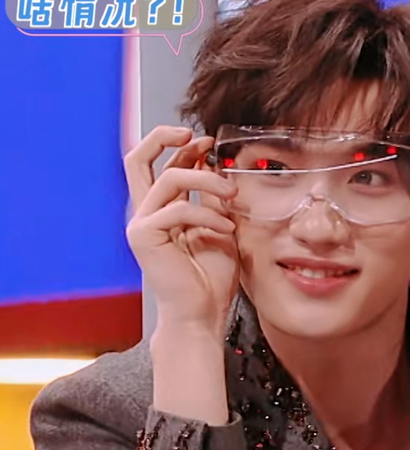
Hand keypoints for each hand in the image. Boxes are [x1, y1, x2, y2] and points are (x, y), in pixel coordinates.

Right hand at [125, 126, 239, 337]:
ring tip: (232, 195)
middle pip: (136, 159)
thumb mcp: (218, 226)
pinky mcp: (144, 236)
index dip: (182, 146)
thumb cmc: (211, 276)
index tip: (210, 141)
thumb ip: (212, 198)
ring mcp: (142, 223)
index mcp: (163, 209)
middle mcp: (147, 212)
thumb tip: (216, 165)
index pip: (161, 165)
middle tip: (199, 137)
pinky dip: (208, 215)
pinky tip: (226, 230)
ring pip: (169, 178)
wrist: (203, 312)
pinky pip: (179, 210)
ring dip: (206, 180)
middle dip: (164, 137)